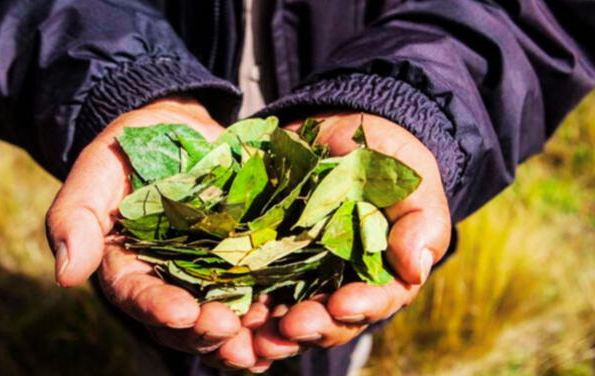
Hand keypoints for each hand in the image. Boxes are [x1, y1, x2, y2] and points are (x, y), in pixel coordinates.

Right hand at [45, 97, 265, 368]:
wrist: (180, 131)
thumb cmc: (131, 148)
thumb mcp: (98, 169)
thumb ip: (76, 216)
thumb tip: (66, 275)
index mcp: (128, 265)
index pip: (137, 295)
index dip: (157, 307)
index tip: (180, 312)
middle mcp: (169, 279)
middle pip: (182, 321)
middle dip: (204, 330)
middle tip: (226, 329)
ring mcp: (209, 273)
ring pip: (221, 319)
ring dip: (241, 337)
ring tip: (262, 343)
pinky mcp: (245, 260)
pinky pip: (257, 294)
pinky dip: (270, 315)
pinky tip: (286, 325)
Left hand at [252, 112, 450, 357]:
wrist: (338, 131)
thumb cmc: (385, 159)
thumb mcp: (411, 180)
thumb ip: (420, 222)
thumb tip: (415, 268)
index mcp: (380, 272)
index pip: (375, 301)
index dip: (360, 308)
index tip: (341, 304)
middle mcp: (339, 281)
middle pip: (327, 319)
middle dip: (310, 327)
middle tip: (291, 327)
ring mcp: (300, 271)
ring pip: (287, 313)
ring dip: (272, 330)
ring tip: (255, 335)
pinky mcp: (266, 254)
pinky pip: (252, 286)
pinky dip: (241, 304)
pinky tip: (227, 314)